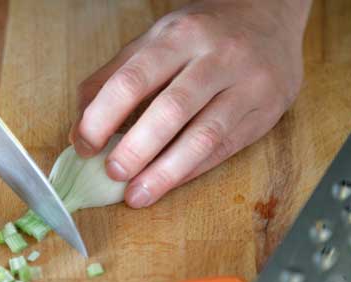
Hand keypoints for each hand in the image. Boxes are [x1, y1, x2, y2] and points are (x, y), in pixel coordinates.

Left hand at [70, 0, 311, 207]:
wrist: (271, 15)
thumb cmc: (202, 33)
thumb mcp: (155, 40)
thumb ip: (113, 78)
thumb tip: (79, 130)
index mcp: (180, 36)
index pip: (133, 79)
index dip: (102, 117)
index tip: (84, 146)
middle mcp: (218, 57)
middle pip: (171, 110)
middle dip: (135, 149)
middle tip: (112, 174)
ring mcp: (248, 85)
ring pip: (204, 137)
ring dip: (165, 172)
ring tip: (137, 194)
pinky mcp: (265, 113)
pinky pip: (224, 149)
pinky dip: (190, 171)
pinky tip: (167, 184)